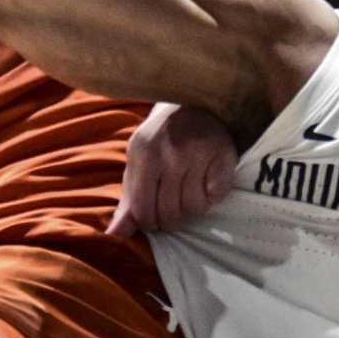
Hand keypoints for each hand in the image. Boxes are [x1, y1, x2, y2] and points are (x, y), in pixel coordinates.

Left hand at [106, 103, 237, 236]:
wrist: (195, 103)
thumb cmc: (161, 139)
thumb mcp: (139, 162)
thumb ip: (129, 199)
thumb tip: (115, 235)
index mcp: (143, 153)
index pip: (143, 209)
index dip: (150, 222)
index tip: (156, 217)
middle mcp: (170, 152)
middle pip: (170, 214)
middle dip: (173, 219)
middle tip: (175, 207)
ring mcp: (198, 152)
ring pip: (195, 207)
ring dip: (194, 206)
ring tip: (191, 189)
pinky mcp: (223, 154)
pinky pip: (217, 196)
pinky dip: (214, 195)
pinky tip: (208, 181)